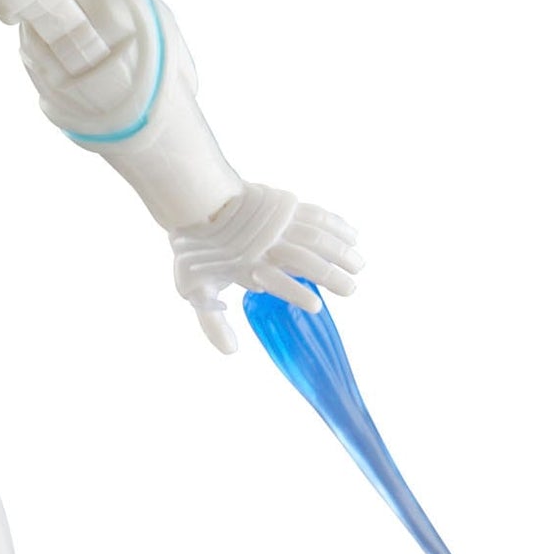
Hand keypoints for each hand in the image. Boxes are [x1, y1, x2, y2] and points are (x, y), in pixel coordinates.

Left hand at [168, 184, 362, 353]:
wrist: (197, 202)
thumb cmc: (196, 251)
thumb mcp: (195, 289)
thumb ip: (213, 322)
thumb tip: (230, 351)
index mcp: (245, 265)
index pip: (275, 281)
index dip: (296, 294)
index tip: (316, 307)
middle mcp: (265, 244)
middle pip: (304, 258)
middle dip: (330, 275)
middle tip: (351, 290)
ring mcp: (277, 223)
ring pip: (316, 236)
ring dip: (341, 251)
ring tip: (359, 266)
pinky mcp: (285, 206)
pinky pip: (317, 214)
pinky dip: (337, 225)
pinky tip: (353, 237)